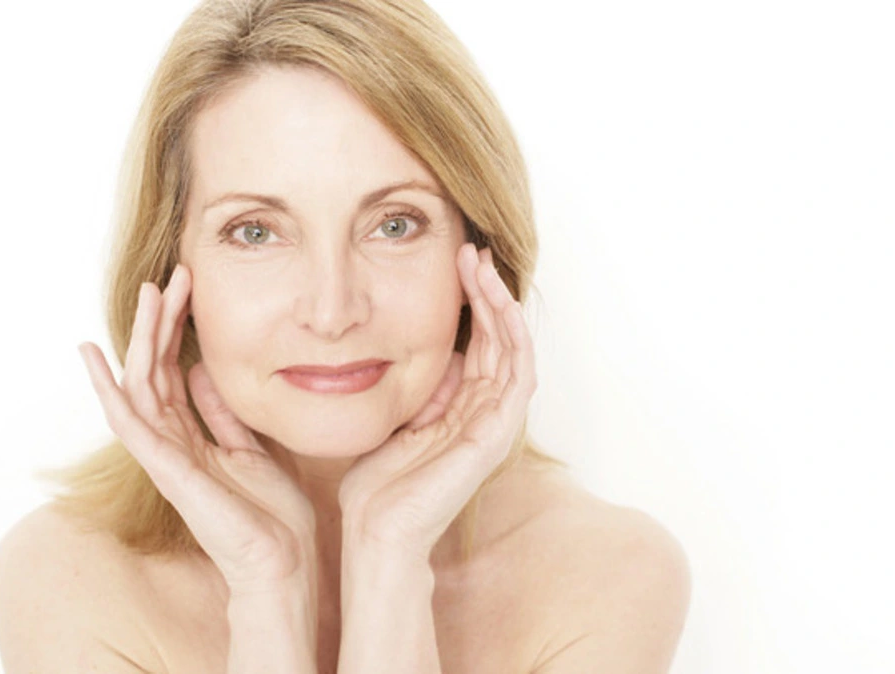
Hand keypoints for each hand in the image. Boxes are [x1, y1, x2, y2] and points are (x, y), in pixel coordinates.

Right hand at [77, 266, 315, 593]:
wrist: (281, 564)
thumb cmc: (272, 518)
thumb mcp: (252, 450)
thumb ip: (224, 416)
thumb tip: (205, 374)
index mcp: (193, 439)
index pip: (175, 374)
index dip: (177, 330)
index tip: (188, 287)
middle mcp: (172, 445)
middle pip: (155, 372)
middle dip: (160, 323)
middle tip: (169, 277)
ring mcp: (165, 458)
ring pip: (141, 386)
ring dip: (143, 339)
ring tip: (149, 295)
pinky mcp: (167, 471)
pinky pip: (129, 424)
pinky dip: (108, 390)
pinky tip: (95, 360)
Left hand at [337, 244, 536, 559]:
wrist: (376, 530)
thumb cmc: (378, 485)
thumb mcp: (397, 418)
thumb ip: (420, 388)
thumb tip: (432, 352)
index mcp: (464, 409)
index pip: (480, 343)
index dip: (473, 301)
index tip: (457, 262)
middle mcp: (485, 412)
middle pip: (500, 338)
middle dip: (487, 291)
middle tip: (470, 251)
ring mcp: (494, 424)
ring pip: (514, 348)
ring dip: (501, 303)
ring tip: (481, 265)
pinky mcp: (496, 435)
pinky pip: (518, 375)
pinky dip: (513, 336)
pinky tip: (498, 304)